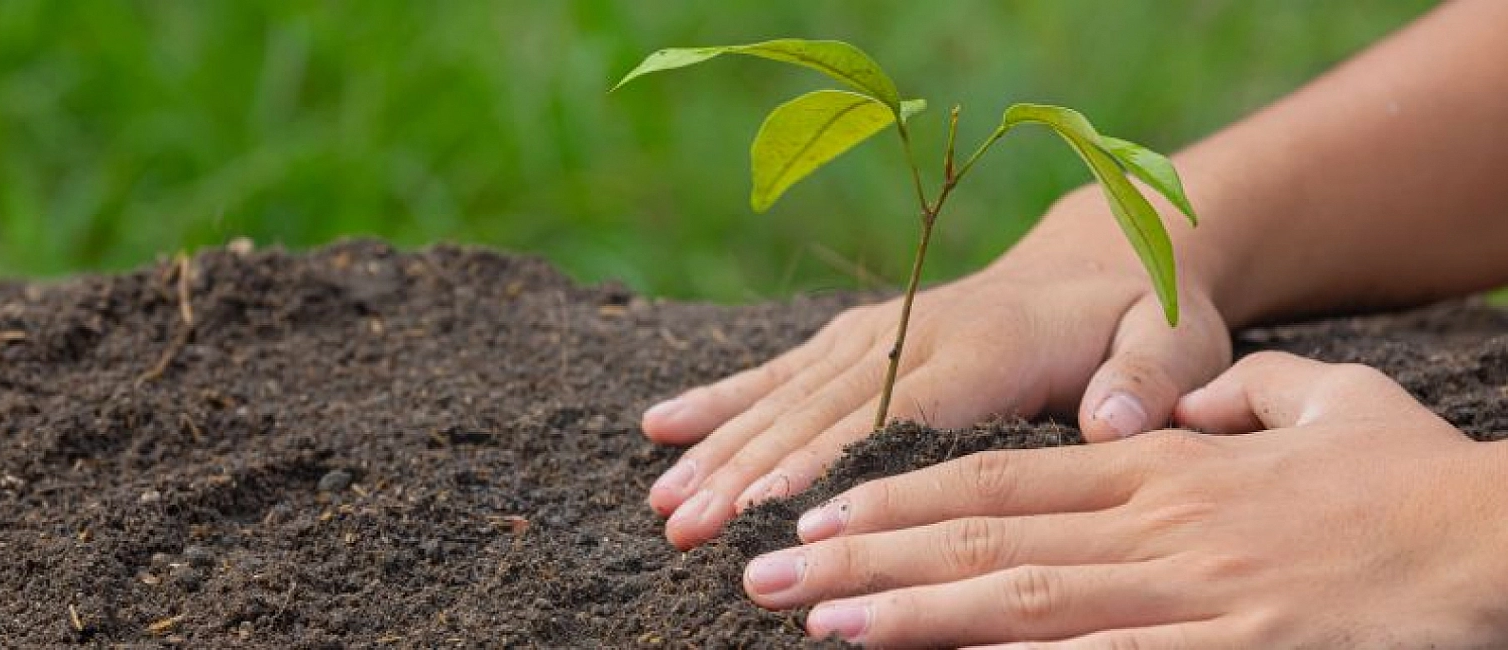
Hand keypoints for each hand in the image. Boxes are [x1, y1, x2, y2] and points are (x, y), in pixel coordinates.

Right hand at [642, 250, 1230, 548]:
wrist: (1100, 254)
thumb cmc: (1142, 315)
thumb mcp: (1175, 338)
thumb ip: (1150, 376)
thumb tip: (1112, 419)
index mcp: (986, 347)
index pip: (896, 413)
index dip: (831, 461)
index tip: (771, 511)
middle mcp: (915, 333)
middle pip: (819, 413)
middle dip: (749, 473)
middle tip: (689, 531)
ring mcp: (877, 332)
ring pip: (785, 397)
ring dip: (720, 450)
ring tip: (664, 508)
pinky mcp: (857, 337)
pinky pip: (779, 371)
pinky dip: (719, 400)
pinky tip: (659, 428)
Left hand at [744, 351, 1507, 647]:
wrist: (1505, 542)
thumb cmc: (1413, 480)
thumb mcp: (1321, 405)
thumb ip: (1234, 397)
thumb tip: (1178, 406)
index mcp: (1158, 469)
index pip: (995, 480)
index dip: (896, 495)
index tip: (814, 511)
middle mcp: (1154, 528)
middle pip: (982, 540)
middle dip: (864, 558)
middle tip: (767, 573)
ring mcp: (1190, 597)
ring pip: (1025, 603)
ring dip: (915, 615)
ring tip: (821, 623)